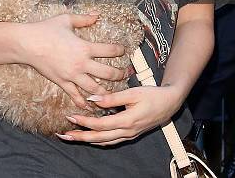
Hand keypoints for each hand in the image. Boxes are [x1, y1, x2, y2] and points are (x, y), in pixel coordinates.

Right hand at [19, 13, 126, 109]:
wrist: (28, 44)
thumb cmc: (46, 29)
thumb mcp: (66, 19)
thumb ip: (84, 18)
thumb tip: (97, 15)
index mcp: (84, 47)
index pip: (109, 50)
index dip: (119, 50)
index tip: (124, 50)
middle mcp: (81, 64)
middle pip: (107, 73)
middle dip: (120, 74)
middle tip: (126, 74)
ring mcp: (72, 75)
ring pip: (94, 89)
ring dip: (106, 92)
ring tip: (114, 93)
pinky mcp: (62, 83)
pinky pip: (75, 96)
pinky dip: (84, 102)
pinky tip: (91, 105)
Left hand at [57, 84, 182, 144]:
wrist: (170, 103)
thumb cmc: (152, 95)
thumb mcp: (133, 93)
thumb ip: (112, 98)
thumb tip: (93, 99)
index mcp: (126, 121)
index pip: (100, 125)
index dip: (84, 122)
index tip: (71, 118)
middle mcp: (127, 132)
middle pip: (99, 138)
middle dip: (80, 137)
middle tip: (64, 135)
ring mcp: (129, 135)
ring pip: (104, 142)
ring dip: (87, 140)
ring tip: (73, 137)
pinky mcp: (131, 134)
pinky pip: (111, 141)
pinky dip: (99, 140)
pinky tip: (91, 137)